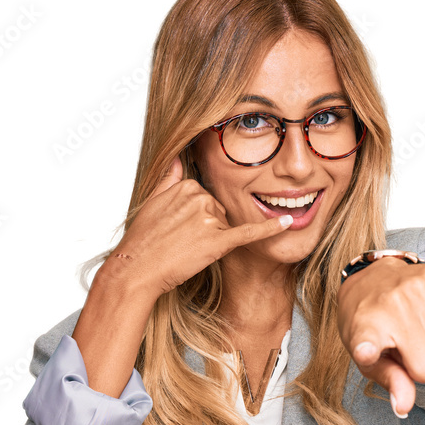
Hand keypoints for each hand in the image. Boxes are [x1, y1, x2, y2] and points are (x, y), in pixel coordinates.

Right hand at [106, 155, 291, 297]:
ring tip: (186, 249)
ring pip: (225, 224)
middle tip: (182, 242)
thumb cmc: (143, 239)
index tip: (180, 228)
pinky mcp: (217, 241)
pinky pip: (248, 233)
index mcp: (186, 185)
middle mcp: (199, 198)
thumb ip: (169, 177)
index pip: (206, 196)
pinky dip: (269, 229)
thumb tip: (177, 156)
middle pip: (218, 209)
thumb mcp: (152, 200)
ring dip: (212, 238)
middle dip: (206, 226)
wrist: (137, 268)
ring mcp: (209, 219)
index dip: (197, 216)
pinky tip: (286, 223)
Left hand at [336, 257, 424, 416]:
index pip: (368, 343)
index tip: (365, 353)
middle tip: (410, 353)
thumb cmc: (369, 325)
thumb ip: (389, 381)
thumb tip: (404, 407)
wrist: (371, 277)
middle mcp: (392, 305)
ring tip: (422, 340)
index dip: (368, 351)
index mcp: (365, 329)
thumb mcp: (368, 359)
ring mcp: (417, 289)